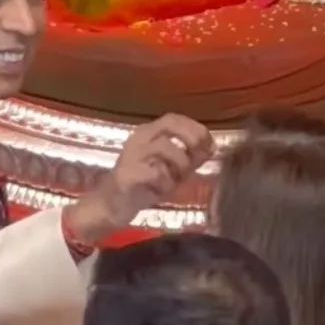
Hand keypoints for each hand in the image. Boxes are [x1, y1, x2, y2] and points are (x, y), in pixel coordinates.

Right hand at [65, 114, 213, 242]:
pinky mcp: (126, 173)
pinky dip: (165, 182)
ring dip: (179, 164)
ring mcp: (131, 154)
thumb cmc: (146, 185)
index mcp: (150, 133)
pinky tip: (161, 190)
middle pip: (169, 122)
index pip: (175, 118)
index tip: (210, 145)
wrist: (112, 206)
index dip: (196, 128)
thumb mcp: (175, 169)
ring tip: (177, 179)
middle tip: (199, 156)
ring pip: (164, 146)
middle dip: (191, 137)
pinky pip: (154, 172)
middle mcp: (139, 138)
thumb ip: (192, 157)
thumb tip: (212, 147)